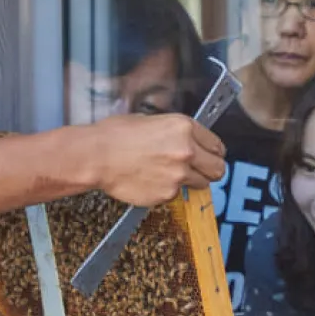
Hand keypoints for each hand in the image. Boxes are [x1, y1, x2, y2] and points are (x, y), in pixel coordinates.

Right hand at [84, 114, 225, 205]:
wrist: (97, 156)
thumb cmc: (116, 135)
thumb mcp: (151, 121)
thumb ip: (176, 133)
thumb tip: (188, 142)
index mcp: (184, 127)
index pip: (217, 146)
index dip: (213, 152)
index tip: (209, 156)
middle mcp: (187, 151)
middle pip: (218, 169)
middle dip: (210, 170)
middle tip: (200, 171)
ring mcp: (179, 175)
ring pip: (201, 184)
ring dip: (190, 181)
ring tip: (168, 175)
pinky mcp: (167, 194)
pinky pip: (176, 194)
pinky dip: (167, 190)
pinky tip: (150, 181)